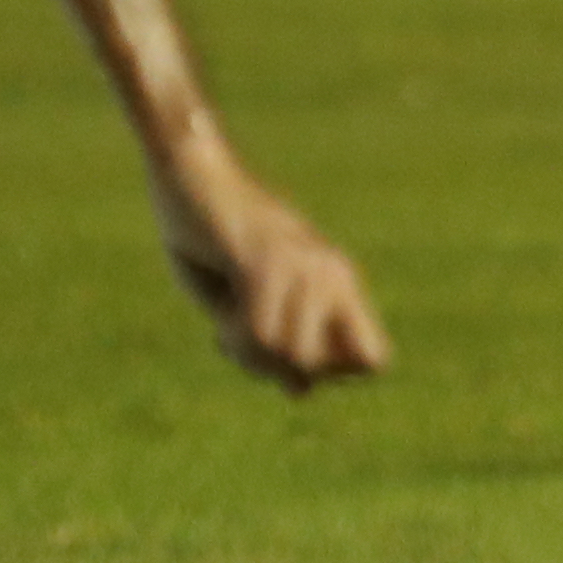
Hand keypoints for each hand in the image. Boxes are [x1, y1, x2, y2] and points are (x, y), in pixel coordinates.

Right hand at [153, 152, 392, 392]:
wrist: (189, 172)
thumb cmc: (213, 238)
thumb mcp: (245, 303)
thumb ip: (278, 345)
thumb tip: (303, 391)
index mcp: (339, 283)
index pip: (373, 361)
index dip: (330, 375)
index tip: (283, 359)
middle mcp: (334, 276)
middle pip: (328, 369)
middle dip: (281, 372)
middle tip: (246, 345)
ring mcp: (306, 268)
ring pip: (290, 358)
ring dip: (248, 357)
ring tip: (228, 327)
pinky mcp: (268, 262)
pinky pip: (259, 335)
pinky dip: (232, 340)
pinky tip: (220, 319)